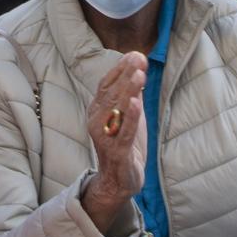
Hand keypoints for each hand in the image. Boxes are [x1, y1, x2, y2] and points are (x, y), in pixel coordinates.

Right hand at [81, 52, 146, 232]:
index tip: (135, 55)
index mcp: (97, 111)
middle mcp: (97, 122)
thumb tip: (139, 66)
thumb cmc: (123, 145)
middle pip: (111, 94)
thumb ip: (131, 94)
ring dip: (128, 91)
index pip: (106, 84)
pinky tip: (137, 103)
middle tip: (138, 58)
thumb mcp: (127, 115)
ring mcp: (106, 138)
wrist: (119, 181)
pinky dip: (131, 118)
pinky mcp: (118, 153)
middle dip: (126, 75)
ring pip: (116, 111)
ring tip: (139, 75)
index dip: (120, 69)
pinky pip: (124, 133)